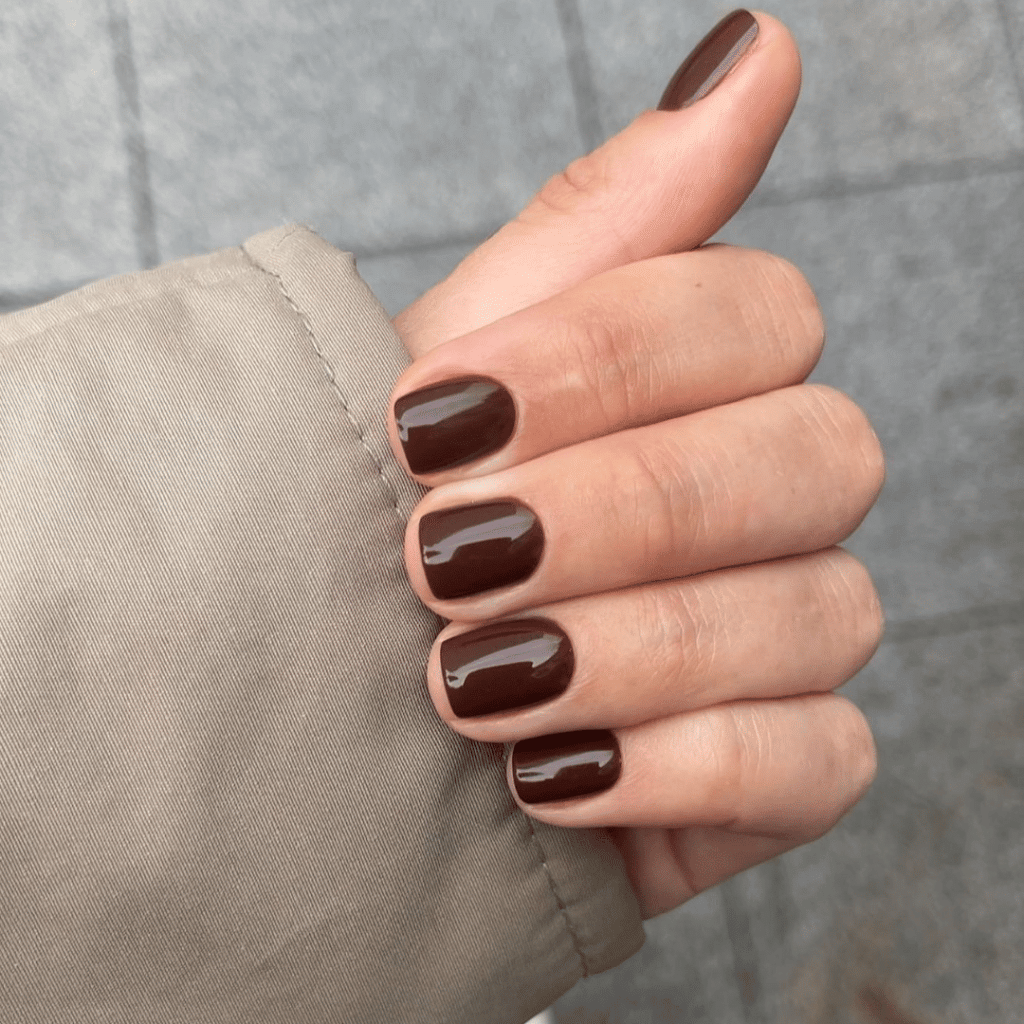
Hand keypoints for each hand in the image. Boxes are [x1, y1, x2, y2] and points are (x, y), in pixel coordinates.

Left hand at [390, 11, 882, 919]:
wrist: (348, 700)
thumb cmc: (403, 513)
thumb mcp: (463, 365)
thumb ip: (605, 228)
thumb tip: (757, 45)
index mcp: (709, 381)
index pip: (755, 313)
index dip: (605, 358)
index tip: (430, 416)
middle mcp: (777, 493)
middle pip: (814, 456)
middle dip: (619, 510)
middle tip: (444, 555)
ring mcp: (795, 631)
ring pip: (820, 613)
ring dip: (629, 649)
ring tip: (468, 681)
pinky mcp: (786, 767)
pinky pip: (817, 760)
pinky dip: (677, 769)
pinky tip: (548, 780)